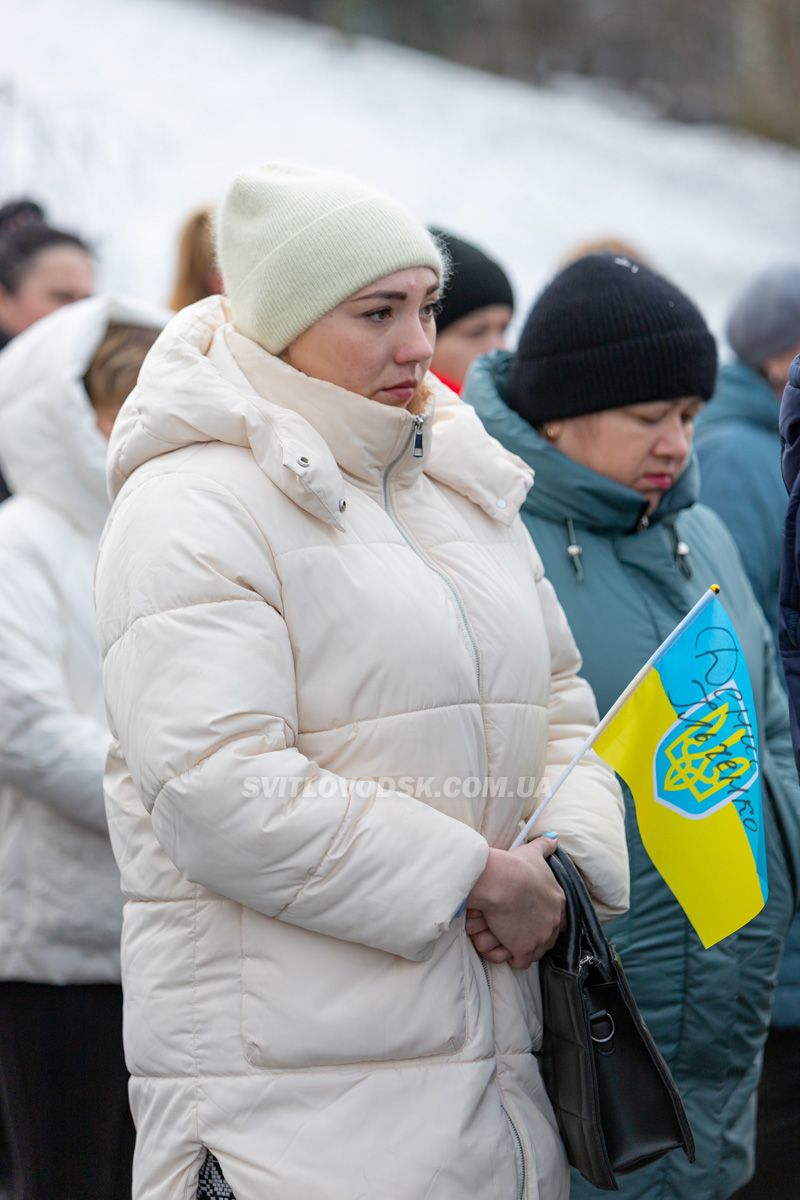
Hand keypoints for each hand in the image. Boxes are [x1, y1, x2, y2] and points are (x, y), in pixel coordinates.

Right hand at [466, 836, 564, 969]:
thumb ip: (545, 847)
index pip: (555, 920)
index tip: (527, 918)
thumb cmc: (516, 866)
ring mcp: (540, 938)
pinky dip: (508, 956)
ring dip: (518, 947)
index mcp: (558, 902)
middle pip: (545, 939)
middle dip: (530, 936)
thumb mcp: (533, 853)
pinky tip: (500, 945)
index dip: (540, 921)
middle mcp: (553, 922)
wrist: (504, 881)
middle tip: (512, 928)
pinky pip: (519, 962)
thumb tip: (555, 839)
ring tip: (503, 936)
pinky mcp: (525, 950)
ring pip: (532, 952)